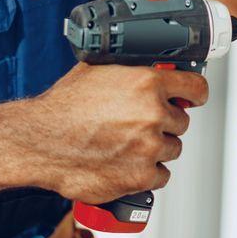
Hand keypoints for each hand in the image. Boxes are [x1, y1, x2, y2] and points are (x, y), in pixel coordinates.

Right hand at [32, 62, 208, 203]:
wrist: (41, 141)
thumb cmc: (63, 107)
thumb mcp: (98, 69)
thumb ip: (128, 67)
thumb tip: (143, 61)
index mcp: (147, 83)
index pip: (196, 87)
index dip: (194, 93)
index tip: (193, 97)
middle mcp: (153, 114)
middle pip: (182, 121)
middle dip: (165, 122)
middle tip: (141, 122)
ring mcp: (149, 146)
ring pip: (173, 148)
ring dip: (157, 146)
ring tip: (129, 142)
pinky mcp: (140, 175)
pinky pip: (161, 175)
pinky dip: (148, 171)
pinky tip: (129, 162)